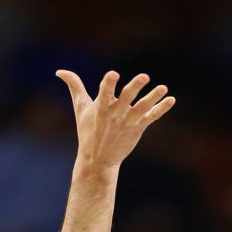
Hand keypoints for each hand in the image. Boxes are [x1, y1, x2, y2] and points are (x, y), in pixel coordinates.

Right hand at [57, 69, 174, 169]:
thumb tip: (60, 71)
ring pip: (142, 108)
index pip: (104, 92)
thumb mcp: (80, 107)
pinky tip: (171, 100)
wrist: (98, 159)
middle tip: (145, 76)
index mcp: (101, 107)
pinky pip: (151, 117)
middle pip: (126, 98)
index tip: (113, 74)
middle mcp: (115, 114)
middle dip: (134, 87)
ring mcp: (128, 122)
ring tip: (163, 88)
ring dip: (153, 97)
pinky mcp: (138, 128)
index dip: (109, 83)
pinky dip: (161, 109)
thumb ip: (74, 86)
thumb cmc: (88, 130)